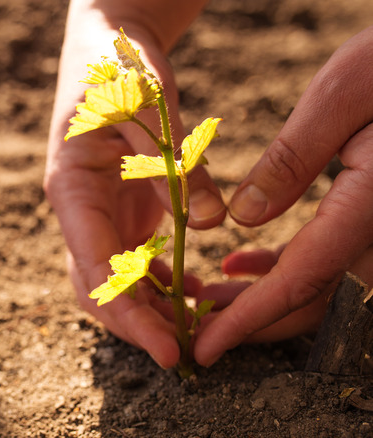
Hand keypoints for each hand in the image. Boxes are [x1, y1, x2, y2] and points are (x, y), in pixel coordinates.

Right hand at [45, 15, 225, 367]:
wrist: (107, 42)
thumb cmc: (117, 67)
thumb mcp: (147, 105)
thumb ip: (173, 163)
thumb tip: (206, 224)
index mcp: (71, 190)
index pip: (94, 269)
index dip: (128, 315)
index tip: (167, 350)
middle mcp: (79, 211)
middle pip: (98, 287)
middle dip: (137, 324)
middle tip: (184, 353)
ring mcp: (98, 212)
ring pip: (116, 280)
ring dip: (150, 308)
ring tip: (194, 326)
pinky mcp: (120, 208)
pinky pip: (135, 259)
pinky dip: (160, 282)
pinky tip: (193, 289)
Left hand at [193, 26, 372, 366]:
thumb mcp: (341, 97)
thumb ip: (294, 159)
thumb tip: (244, 219)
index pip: (302, 281)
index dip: (248, 322)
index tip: (205, 349)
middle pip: (312, 300)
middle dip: (250, 322)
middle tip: (196, 330)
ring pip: (319, 285)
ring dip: (261, 298)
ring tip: (208, 297)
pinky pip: (330, 259)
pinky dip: (282, 268)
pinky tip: (240, 263)